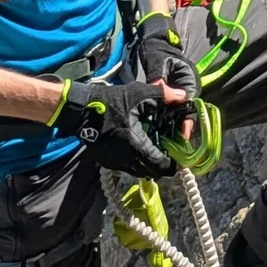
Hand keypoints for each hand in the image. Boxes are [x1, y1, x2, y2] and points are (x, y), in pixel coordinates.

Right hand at [52, 74, 174, 175]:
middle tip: (171, 151)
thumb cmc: (111, 102)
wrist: (82, 111)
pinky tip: (140, 148)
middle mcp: (126, 160)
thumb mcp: (140, 94)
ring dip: (150, 164)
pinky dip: (138, 162)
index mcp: (136, 146)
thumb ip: (164, 96)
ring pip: (140, 171)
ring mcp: (116, 163)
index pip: (161, 165)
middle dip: (164, 164)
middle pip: (152, 171)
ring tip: (157, 149)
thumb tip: (184, 96)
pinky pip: (128, 168)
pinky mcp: (108, 162)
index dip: (174, 163)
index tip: (182, 156)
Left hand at [134, 11, 203, 144]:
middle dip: (180, 128)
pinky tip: (157, 133)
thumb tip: (159, 88)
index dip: (186, 120)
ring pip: (177, 114)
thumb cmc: (159, 49)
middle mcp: (186, 88)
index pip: (190, 103)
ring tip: (165, 144)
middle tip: (173, 145)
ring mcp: (177, 93)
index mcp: (189, 80)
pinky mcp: (168, 96)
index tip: (182, 133)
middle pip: (185, 113)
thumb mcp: (159, 61)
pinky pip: (168, 112)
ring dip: (172, 127)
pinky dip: (164, 122)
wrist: (154, 41)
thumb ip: (160, 76)